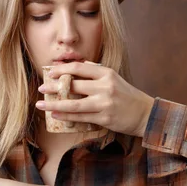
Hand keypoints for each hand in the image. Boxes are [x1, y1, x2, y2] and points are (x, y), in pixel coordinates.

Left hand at [36, 62, 154, 137]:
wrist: (145, 113)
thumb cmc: (126, 96)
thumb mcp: (114, 78)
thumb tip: (73, 67)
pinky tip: (55, 115)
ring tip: (41, 104)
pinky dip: (66, 116)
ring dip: (54, 105)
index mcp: (106, 73)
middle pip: (73, 85)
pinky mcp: (104, 118)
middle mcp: (105, 86)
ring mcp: (104, 103)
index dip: (62, 69)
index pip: (79, 67)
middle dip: (53, 87)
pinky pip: (80, 117)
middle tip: (41, 88)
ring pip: (73, 104)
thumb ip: (95, 73)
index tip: (50, 73)